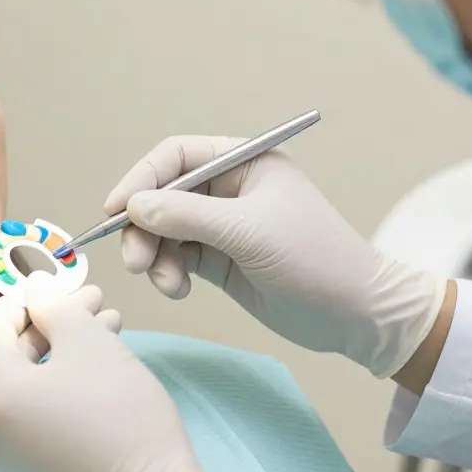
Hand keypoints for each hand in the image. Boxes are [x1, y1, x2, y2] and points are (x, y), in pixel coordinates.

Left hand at [0, 273, 233, 471]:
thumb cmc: (121, 414)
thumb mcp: (88, 343)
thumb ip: (54, 306)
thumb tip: (33, 288)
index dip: (24, 296)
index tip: (59, 283)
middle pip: (10, 355)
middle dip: (53, 322)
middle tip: (94, 300)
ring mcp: (8, 454)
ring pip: (27, 383)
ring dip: (63, 349)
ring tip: (108, 325)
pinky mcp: (32, 470)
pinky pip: (35, 413)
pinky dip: (60, 384)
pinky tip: (100, 364)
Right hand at [104, 136, 447, 379]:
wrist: (355, 315)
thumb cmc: (315, 259)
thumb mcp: (249, 233)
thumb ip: (188, 216)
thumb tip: (134, 206)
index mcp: (246, 162)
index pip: (178, 156)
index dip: (142, 178)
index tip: (115, 208)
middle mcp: (231, 189)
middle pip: (164, 195)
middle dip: (144, 226)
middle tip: (135, 260)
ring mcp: (224, 226)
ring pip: (166, 230)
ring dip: (155, 254)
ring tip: (165, 282)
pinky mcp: (221, 260)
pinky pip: (177, 257)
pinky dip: (168, 272)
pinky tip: (178, 289)